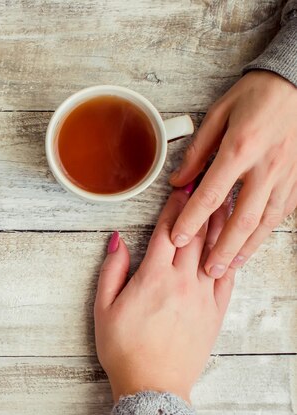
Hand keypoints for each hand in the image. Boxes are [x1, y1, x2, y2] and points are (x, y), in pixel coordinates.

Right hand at [94, 187, 233, 402]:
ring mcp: (202, 297)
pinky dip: (227, 257)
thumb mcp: (104, 307)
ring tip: (223, 204)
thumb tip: (118, 240)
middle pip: (194, 236)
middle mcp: (181, 282)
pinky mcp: (214, 313)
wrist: (152, 385)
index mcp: (153, 278)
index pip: (166, 233)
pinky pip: (226, 279)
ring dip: (218, 226)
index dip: (173, 208)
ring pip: (213, 253)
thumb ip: (112, 270)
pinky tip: (229, 245)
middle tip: (205, 185)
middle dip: (198, 208)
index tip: (179, 190)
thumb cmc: (123, 348)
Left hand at [169, 71, 296, 277]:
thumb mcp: (218, 114)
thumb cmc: (257, 94)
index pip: (210, 195)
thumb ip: (197, 151)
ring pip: (265, 221)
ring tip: (230, 266)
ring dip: (246, 248)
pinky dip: (267, 232)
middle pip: (241, 219)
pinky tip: (254, 243)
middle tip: (206, 270)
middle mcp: (265, 167)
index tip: (178, 238)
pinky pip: (282, 211)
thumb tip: (179, 181)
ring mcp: (286, 175)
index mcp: (239, 149)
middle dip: (222, 249)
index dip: (192, 220)